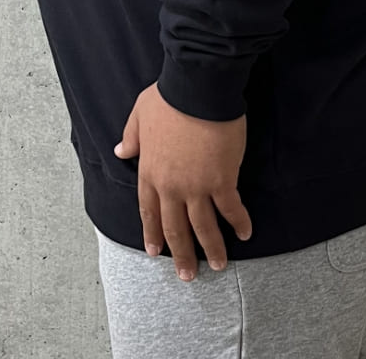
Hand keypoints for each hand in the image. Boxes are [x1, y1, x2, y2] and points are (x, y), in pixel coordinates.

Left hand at [114, 81, 252, 280]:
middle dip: (182, 254)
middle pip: (175, 228)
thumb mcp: (139, 114)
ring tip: (220, 265)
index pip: (149, 210)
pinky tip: (245, 233)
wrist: (197, 89)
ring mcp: (197, 186)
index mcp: (150, 171)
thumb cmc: (169, 97)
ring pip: (203, 226)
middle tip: (188, 275)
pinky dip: (238, 223)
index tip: (155, 252)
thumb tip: (121, 151)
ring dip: (212, 248)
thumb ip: (131, 137)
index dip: (153, 232)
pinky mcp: (222, 179)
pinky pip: (231, 208)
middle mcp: (171, 186)